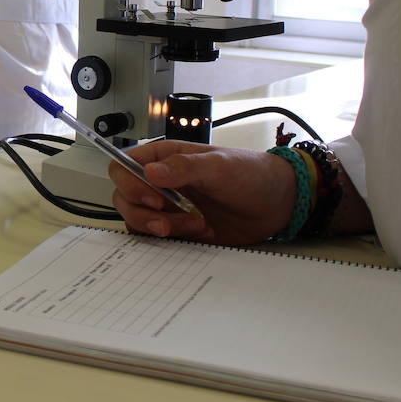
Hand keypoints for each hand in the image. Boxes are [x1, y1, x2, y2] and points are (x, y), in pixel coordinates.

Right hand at [108, 140, 296, 246]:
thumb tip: (150, 172)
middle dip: (142, 214)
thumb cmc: (251, 174)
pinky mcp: (179, 229)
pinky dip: (172, 242)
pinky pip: (157, 239)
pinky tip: (199, 234)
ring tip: (194, 226)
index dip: (129, 183)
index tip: (153, 198)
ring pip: (138, 221)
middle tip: (169, 222)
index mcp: (164, 159)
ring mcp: (168, 207)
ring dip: (160, 229)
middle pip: (125, 198)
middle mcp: (160, 182)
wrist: (276, 204)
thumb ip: (184, 167)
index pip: (123, 166)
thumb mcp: (219, 166)